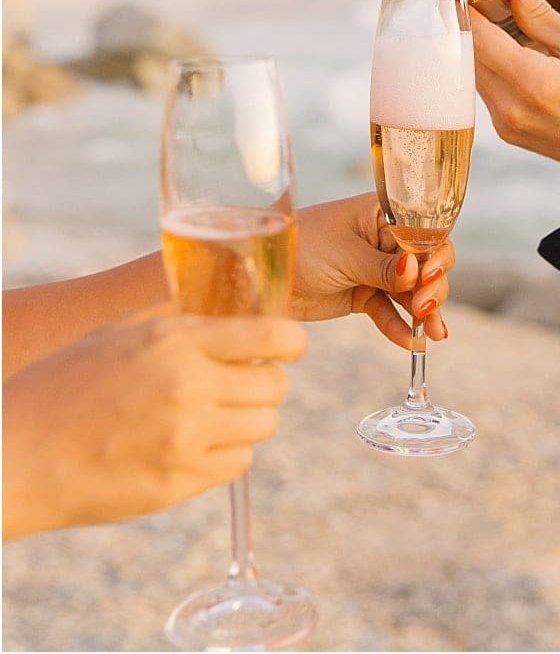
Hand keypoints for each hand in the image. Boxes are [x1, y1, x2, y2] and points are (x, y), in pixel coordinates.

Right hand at [3, 310, 305, 540]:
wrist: (13, 457)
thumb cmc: (60, 388)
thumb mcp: (118, 334)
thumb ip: (182, 325)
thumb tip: (240, 317)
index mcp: (174, 342)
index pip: (272, 335)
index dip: (291, 342)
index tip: (289, 347)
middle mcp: (188, 389)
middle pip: (275, 386)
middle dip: (264, 382)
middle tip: (241, 383)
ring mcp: (186, 441)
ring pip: (263, 426)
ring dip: (247, 419)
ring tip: (211, 415)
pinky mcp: (179, 484)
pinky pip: (236, 464)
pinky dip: (225, 454)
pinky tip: (192, 445)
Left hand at [290, 194, 452, 347]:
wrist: (260, 274)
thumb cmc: (300, 247)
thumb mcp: (345, 255)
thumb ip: (383, 268)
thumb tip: (417, 273)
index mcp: (383, 215)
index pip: (424, 232)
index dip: (434, 254)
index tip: (429, 275)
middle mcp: (385, 240)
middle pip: (425, 263)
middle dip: (431, 286)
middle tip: (423, 307)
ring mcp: (376, 269)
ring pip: (413, 291)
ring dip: (424, 311)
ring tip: (431, 333)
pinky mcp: (364, 295)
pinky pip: (389, 311)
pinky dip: (399, 326)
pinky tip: (410, 341)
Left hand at [472, 0, 559, 177]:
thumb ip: (542, 16)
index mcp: (533, 83)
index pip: (478, 35)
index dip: (465, 5)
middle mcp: (510, 107)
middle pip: (469, 54)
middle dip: (473, 21)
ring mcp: (506, 124)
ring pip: (475, 72)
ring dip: (482, 45)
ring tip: (500, 20)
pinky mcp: (508, 133)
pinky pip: (488, 91)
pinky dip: (493, 67)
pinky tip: (513, 53)